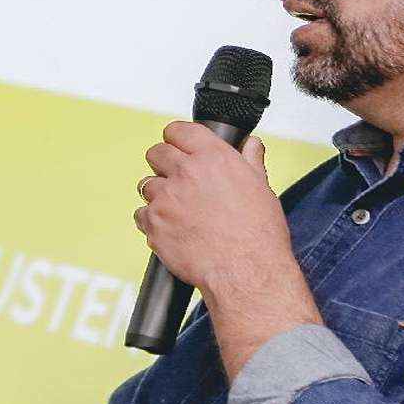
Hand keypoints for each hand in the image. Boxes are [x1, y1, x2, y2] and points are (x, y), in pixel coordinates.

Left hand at [134, 122, 293, 290]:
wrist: (246, 272)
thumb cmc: (258, 234)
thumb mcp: (261, 188)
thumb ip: (250, 160)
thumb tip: (251, 144)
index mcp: (213, 158)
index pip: (178, 130)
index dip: (176, 138)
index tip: (178, 146)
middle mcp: (186, 173)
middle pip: (156, 153)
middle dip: (163, 164)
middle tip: (177, 180)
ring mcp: (166, 199)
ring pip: (146, 185)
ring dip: (158, 195)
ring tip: (178, 211)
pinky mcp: (154, 225)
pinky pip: (141, 215)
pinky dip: (152, 221)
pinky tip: (172, 230)